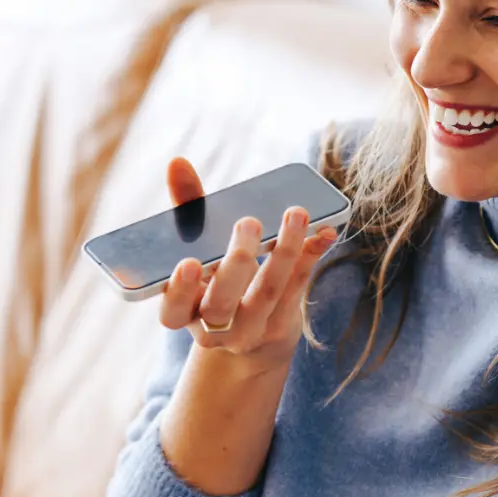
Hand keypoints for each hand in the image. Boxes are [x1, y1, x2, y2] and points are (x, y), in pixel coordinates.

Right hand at [158, 158, 339, 366]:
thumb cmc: (216, 280)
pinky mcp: (281, 324)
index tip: (191, 263)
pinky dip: (310, 256)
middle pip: (221, 304)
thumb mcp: (197, 249)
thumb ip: (187, 209)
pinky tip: (325, 231)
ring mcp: (249, 330)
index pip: (172, 312)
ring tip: (295, 214)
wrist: (251, 333)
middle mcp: (213, 328)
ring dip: (284, 251)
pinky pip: (297, 289)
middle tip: (249, 223)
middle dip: (236, 263)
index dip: (180, 291)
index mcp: (183, 312)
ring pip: (267, 293)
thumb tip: (177, 163)